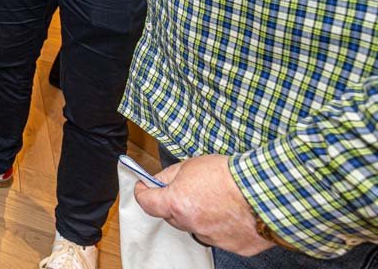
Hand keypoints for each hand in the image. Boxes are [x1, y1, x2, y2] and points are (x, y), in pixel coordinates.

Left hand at [135, 154, 273, 255]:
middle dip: (175, 203)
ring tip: (219, 200)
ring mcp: (214, 238)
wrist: (268, 191)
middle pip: (173, 216)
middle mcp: (192, 225)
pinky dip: (224, 226)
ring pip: (198, 227)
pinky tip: (235, 213)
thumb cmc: (231, 175)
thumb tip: (159, 181)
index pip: (147, 203)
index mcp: (177, 204)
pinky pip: (222, 236)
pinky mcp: (235, 247)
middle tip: (188, 189)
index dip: (143, 193)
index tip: (144, 187)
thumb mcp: (191, 165)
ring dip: (201, 216)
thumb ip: (170, 176)